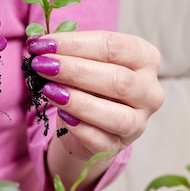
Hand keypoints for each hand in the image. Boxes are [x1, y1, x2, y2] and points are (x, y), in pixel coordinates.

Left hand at [27, 31, 163, 160]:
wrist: (88, 122)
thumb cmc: (88, 83)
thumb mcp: (82, 61)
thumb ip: (66, 52)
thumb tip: (39, 45)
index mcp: (145, 58)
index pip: (114, 46)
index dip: (76, 44)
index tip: (43, 44)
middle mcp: (150, 91)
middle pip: (119, 79)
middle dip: (75, 71)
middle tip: (42, 65)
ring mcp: (139, 122)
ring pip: (116, 115)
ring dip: (78, 101)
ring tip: (48, 90)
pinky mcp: (119, 146)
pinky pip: (100, 140)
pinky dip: (79, 127)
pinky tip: (62, 115)